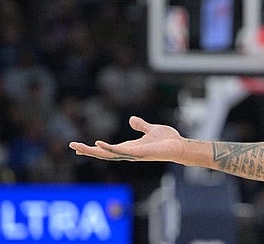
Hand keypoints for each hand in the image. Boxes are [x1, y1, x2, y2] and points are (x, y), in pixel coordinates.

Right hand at [69, 116, 184, 161]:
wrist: (180, 146)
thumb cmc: (168, 140)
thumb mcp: (151, 129)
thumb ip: (141, 125)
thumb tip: (132, 119)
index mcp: (129, 147)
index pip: (107, 149)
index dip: (93, 148)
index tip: (78, 147)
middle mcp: (128, 153)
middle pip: (104, 153)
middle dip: (88, 151)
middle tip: (72, 146)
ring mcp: (132, 154)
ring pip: (108, 154)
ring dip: (93, 151)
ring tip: (77, 146)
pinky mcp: (139, 153)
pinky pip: (121, 151)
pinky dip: (109, 148)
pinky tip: (98, 144)